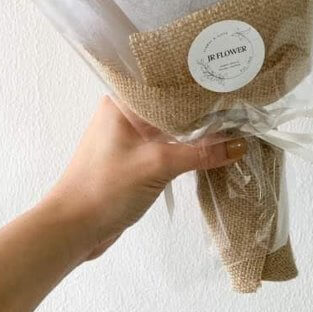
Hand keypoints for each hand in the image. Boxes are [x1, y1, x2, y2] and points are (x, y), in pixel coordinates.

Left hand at [43, 96, 245, 262]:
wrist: (72, 230)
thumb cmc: (105, 188)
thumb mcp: (157, 165)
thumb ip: (200, 152)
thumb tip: (240, 144)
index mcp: (122, 103)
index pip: (166, 84)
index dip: (196, 84)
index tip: (227, 81)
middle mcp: (124, 115)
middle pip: (171, 107)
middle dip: (201, 110)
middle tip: (238, 103)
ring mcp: (128, 139)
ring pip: (169, 129)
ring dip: (194, 133)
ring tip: (232, 126)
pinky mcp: (133, 161)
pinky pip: (165, 148)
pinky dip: (185, 150)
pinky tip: (210, 152)